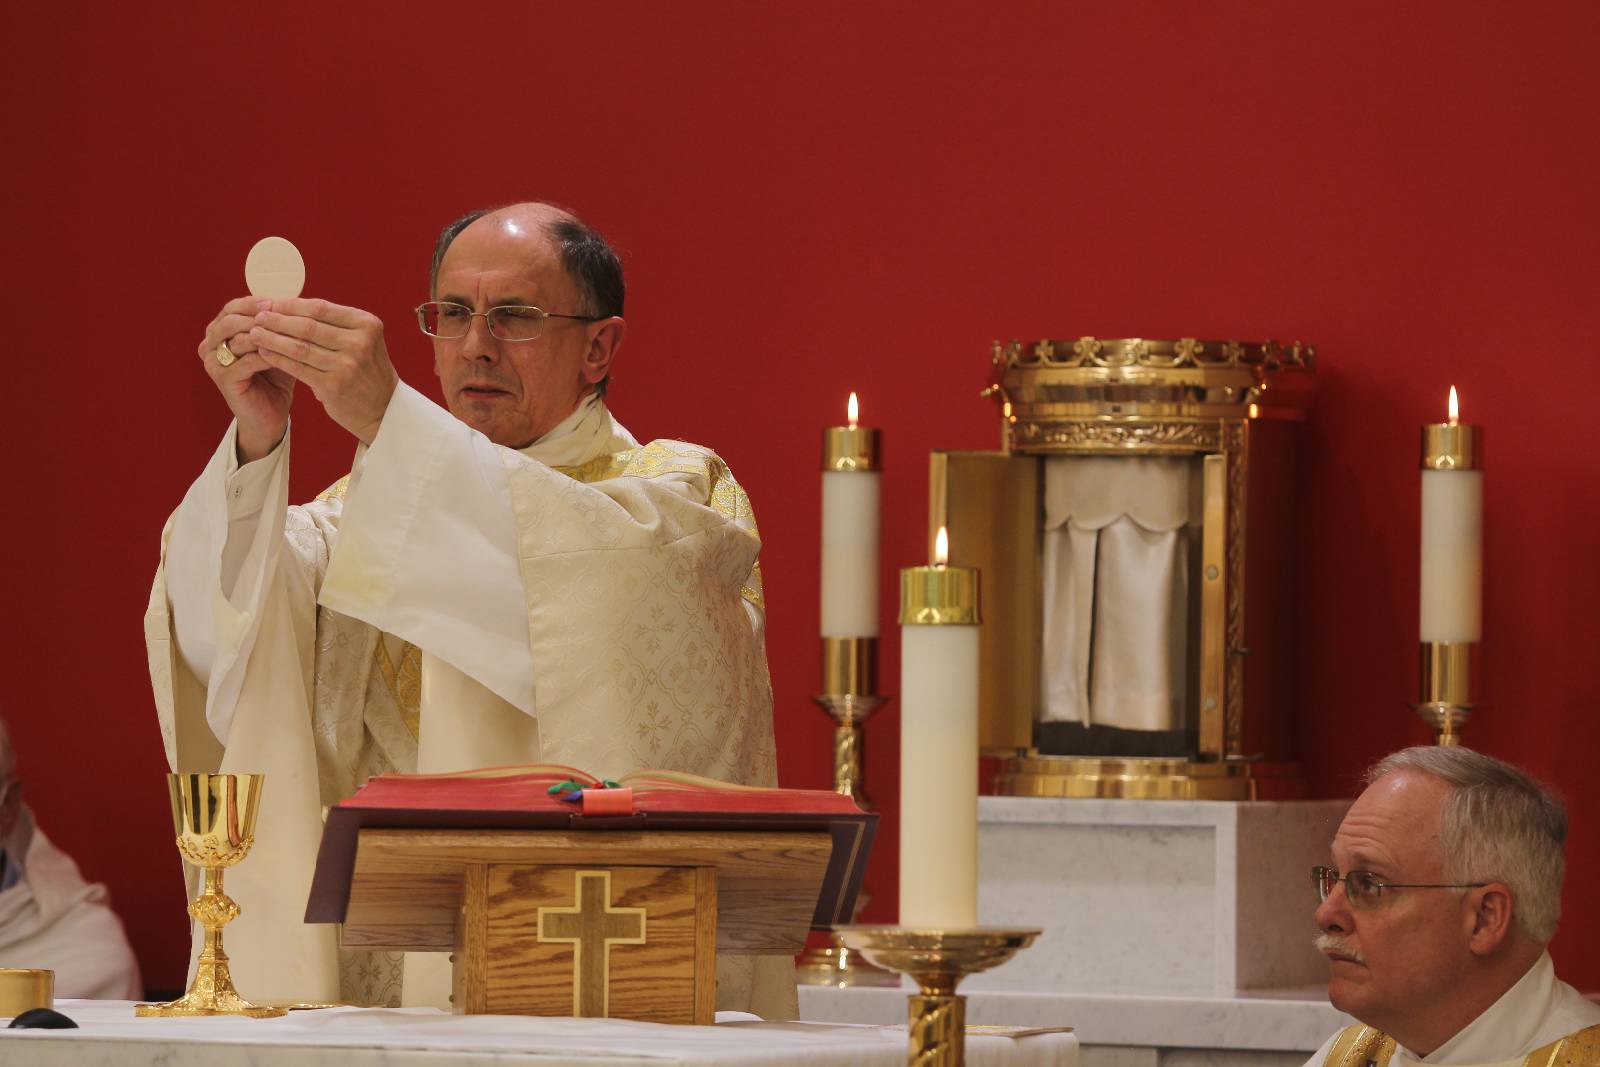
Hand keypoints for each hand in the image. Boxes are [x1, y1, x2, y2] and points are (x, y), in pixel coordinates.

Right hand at [199, 297, 294, 462]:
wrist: (271, 415)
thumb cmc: (275, 378)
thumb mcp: (278, 345)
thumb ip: (277, 324)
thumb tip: (292, 297)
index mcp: (219, 331)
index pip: (233, 306)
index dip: (256, 301)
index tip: (280, 300)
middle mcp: (210, 344)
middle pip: (229, 318)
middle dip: (257, 314)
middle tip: (281, 313)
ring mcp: (213, 362)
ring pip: (236, 337)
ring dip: (263, 333)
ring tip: (286, 333)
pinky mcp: (222, 378)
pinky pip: (244, 360)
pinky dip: (265, 355)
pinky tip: (284, 355)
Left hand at [248, 298, 398, 446]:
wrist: (383, 409)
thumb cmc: (366, 371)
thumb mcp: (363, 341)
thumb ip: (335, 324)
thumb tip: (290, 305)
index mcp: (367, 324)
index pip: (320, 308)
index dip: (291, 304)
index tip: (271, 303)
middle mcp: (359, 342)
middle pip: (307, 326)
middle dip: (277, 319)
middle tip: (257, 316)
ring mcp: (347, 365)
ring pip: (299, 346)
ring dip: (272, 338)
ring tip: (254, 333)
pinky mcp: (333, 386)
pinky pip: (297, 367)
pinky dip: (277, 358)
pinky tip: (263, 353)